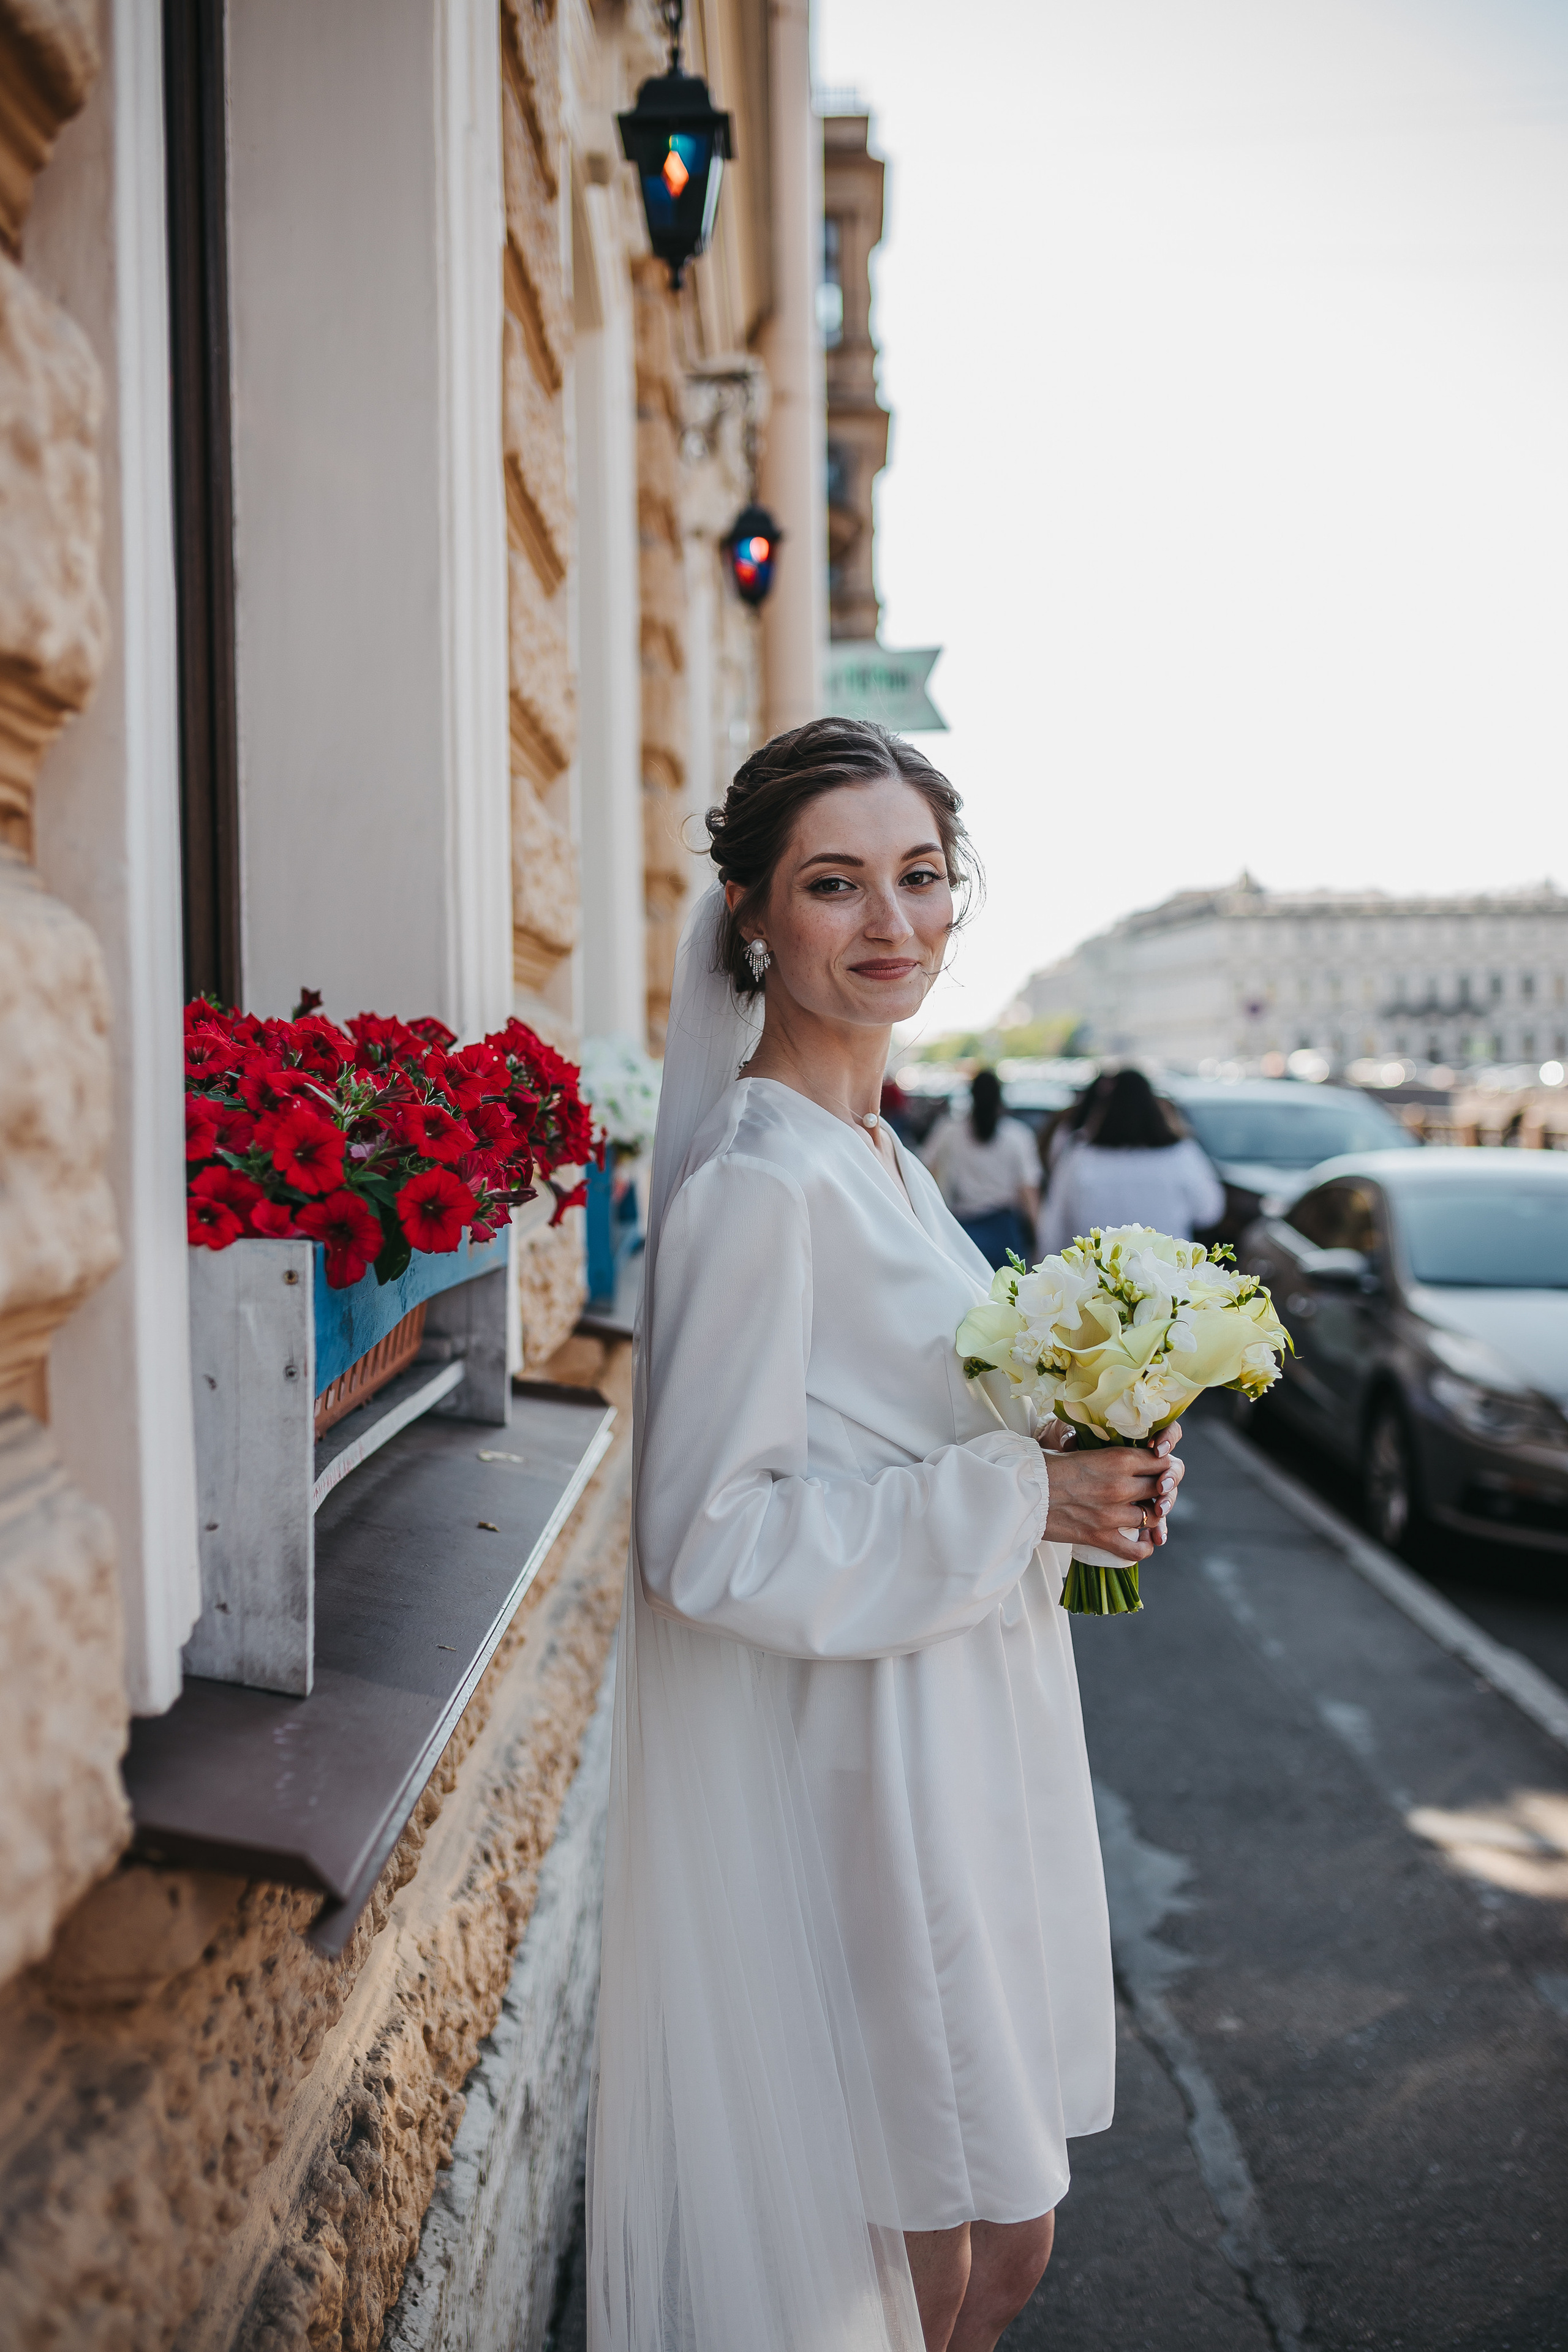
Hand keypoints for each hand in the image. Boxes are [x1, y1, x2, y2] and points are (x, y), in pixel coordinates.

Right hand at [1036, 1422, 1183, 1559]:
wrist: (1022, 1490)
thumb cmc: (1049, 1466)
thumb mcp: (1085, 1449)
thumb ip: (1113, 1455)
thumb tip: (1132, 1457)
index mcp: (1118, 1458)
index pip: (1162, 1461)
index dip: (1164, 1466)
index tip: (1158, 1469)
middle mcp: (1120, 1486)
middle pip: (1162, 1489)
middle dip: (1161, 1491)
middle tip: (1151, 1492)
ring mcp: (1112, 1514)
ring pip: (1153, 1517)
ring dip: (1151, 1516)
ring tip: (1143, 1513)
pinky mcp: (1100, 1537)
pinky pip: (1137, 1550)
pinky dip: (1145, 1547)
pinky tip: (1142, 1541)